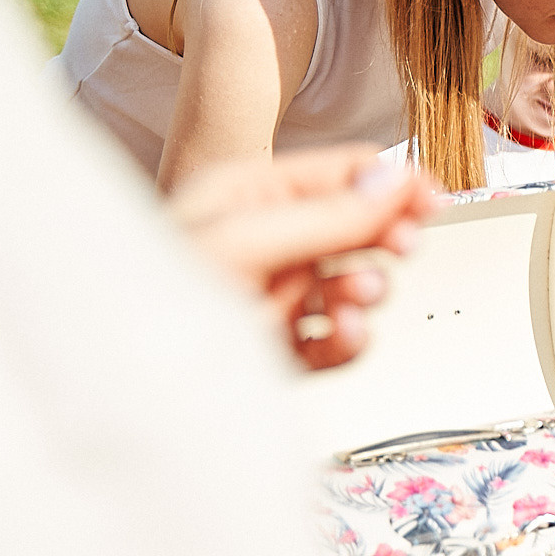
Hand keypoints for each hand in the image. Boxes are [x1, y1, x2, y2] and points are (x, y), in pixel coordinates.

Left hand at [167, 149, 436, 369]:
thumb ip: (325, 215)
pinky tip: (342, 333)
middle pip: (359, 225)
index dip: (393, 182)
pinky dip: (352, 336)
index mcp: (248, 195)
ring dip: (367, 290)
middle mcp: (266, 241)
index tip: (432, 200)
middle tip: (402, 247)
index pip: (341, 172)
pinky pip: (342, 336)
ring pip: (357, 282)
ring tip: (353, 299)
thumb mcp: (246, 242)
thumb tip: (392, 185)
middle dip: (385, 237)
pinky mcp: (285, 347)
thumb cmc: (151, 300)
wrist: (121, 383)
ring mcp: (277, 294)